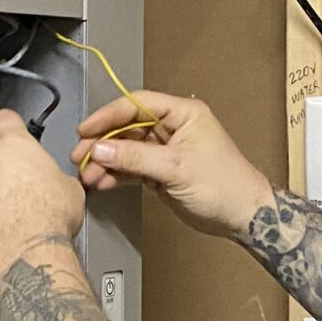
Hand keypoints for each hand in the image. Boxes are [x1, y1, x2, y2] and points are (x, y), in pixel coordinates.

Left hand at [0, 110, 85, 270]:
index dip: (8, 125)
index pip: (4, 119)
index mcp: (15, 146)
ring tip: (9, 209)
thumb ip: (55, 175)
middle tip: (13, 179)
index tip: (9, 129)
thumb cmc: (49, 218)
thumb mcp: (70, 187)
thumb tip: (58, 182)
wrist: (31, 249)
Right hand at [76, 89, 271, 238]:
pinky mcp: (161, 171)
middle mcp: (172, 127)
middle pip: (127, 126)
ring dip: (106, 161)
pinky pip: (131, 168)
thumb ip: (136, 157)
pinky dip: (115, 175)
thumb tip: (102, 148)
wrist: (241, 215)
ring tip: (88, 174)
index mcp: (183, 114)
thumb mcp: (176, 168)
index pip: (136, 104)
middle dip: (102, 141)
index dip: (108, 115)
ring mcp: (165, 149)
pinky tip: (102, 182)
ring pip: (126, 149)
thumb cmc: (225, 185)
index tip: (87, 129)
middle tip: (81, 155)